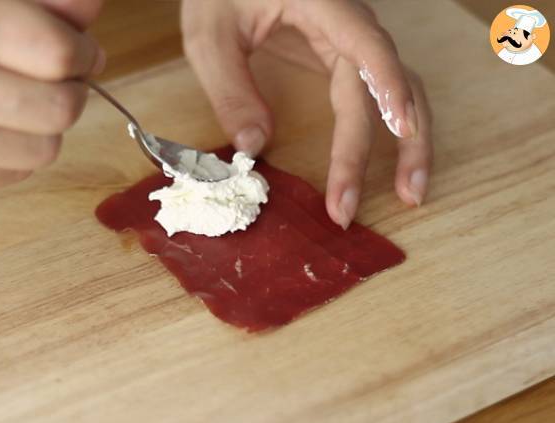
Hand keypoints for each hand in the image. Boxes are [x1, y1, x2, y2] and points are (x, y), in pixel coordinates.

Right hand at [0, 0, 104, 192]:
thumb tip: (88, 4)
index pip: (59, 54)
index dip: (81, 51)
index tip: (80, 49)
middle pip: (60, 108)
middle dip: (70, 89)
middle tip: (55, 75)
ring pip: (44, 149)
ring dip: (43, 123)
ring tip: (17, 98)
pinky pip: (13, 172)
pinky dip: (15, 150)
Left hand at [182, 0, 432, 227]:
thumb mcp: (210, 34)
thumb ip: (229, 88)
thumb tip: (253, 147)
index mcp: (323, 5)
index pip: (368, 46)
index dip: (390, 86)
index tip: (401, 130)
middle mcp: (351, 23)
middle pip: (389, 83)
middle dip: (387, 146)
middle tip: (366, 204)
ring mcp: (354, 40)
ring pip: (403, 89)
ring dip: (412, 141)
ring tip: (410, 192)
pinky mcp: (348, 56)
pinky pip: (381, 92)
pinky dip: (392, 129)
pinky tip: (391, 163)